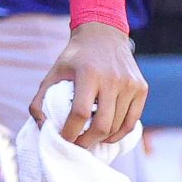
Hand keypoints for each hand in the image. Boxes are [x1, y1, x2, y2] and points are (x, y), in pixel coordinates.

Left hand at [31, 23, 146, 146]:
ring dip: (102, 139)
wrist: (104, 36)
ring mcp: (130, 84)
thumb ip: (40, 100)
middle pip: (102, 124)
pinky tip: (106, 136)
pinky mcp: (141, 88)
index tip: (63, 139)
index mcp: (88, 74)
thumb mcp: (53, 73)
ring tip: (89, 139)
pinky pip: (132, 121)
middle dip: (87, 141)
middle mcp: (113, 79)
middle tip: (76, 145)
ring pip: (118, 126)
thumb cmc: (75, 58)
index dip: (70, 132)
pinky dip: (119, 134)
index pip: (80, 113)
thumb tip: (42, 127)